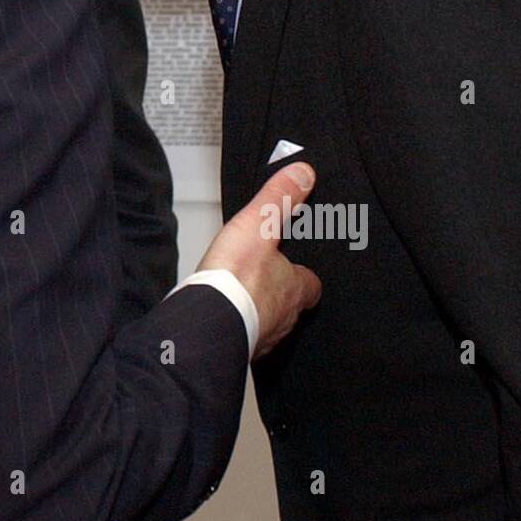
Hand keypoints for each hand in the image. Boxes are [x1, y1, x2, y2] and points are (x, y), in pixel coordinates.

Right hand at [198, 162, 321, 356]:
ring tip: (243, 299)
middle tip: (263, 281)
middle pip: (292, 306)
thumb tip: (304, 173)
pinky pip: (246, 339)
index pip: (312, 284)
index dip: (304, 274)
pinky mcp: (240, 348)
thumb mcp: (258, 225)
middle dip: (280, 294)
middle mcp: (285, 317)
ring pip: (270, 324)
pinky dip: (239, 328)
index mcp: (294, 288)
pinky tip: (226, 318)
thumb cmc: (235, 278)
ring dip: (260, 313)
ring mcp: (264, 336)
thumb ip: (279, 198)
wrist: (208, 323)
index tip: (297, 266)